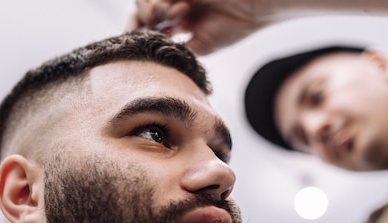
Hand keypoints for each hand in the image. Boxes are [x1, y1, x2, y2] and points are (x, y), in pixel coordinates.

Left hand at [128, 0, 262, 54]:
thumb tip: (146, 53)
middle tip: (163, 28)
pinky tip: (181, 9)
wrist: (252, 8)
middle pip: (139, 13)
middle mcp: (173, 5)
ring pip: (143, 1)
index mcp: (176, 22)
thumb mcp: (197, 47)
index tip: (138, 42)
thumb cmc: (231, 28)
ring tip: (176, 17)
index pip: (144, 28)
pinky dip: (162, 3)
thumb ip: (172, 49)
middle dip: (142, 22)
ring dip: (153, 11)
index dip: (135, 33)